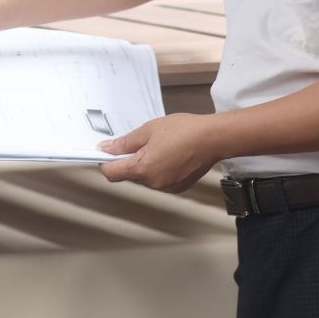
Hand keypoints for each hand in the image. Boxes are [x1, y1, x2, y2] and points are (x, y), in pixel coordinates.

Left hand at [98, 113, 220, 193]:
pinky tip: (168, 154)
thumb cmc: (185, 131)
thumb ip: (125, 142)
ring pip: (144, 177)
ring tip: (158, 145)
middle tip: (137, 142)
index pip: (112, 173)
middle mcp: (153, 183)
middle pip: (129, 175)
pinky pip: (159, 179)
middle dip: (128, 160)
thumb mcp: (148, 130)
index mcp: (142, 169)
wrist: (213, 138)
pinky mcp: (177, 187)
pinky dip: (158, 168)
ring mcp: (166, 187)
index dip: (105, 162)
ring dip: (144, 164)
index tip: (105, 152)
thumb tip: (107, 148)